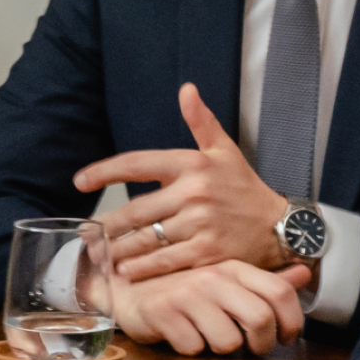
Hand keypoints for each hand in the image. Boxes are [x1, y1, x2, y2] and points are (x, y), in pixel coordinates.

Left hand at [78, 85, 299, 278]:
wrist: (278, 226)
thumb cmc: (244, 187)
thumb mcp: (225, 150)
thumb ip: (202, 121)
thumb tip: (186, 89)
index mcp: (192, 164)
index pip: (137, 164)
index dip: (103, 172)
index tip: (80, 181)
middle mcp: (194, 192)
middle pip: (135, 210)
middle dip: (107, 224)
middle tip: (87, 232)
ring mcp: (200, 224)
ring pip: (146, 238)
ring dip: (118, 248)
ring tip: (100, 254)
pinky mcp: (207, 253)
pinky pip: (165, 261)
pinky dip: (142, 268)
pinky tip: (125, 270)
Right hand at [103, 256, 309, 356]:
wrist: (127, 286)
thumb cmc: (184, 288)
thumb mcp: (227, 280)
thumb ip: (266, 281)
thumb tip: (305, 272)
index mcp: (233, 267)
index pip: (280, 292)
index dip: (292, 321)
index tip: (286, 338)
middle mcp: (212, 277)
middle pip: (260, 319)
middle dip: (262, 344)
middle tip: (253, 348)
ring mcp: (186, 294)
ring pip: (228, 341)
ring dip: (223, 350)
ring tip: (210, 338)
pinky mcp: (163, 313)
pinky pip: (194, 348)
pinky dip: (192, 351)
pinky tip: (183, 336)